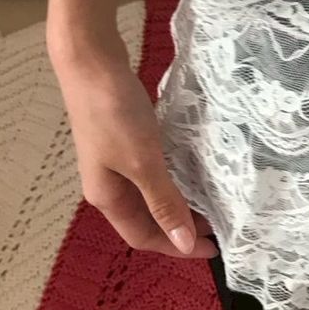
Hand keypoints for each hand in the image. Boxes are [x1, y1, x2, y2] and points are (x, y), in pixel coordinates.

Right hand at [52, 40, 216, 257]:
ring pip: (148, 195)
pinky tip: (189, 172)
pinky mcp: (122, 139)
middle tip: (218, 227)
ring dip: (176, 203)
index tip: (214, 248)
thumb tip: (182, 243)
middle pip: (145, 219)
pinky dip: (170, 179)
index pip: (143, 237)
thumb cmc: (113, 114)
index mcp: (107, 197)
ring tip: (208, 204)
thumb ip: (163, 201)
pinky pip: (150, 172)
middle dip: (178, 228)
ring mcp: (113, 161)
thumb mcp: (142, 162)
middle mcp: (107, 185)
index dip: (177, 247)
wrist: (90, 61)